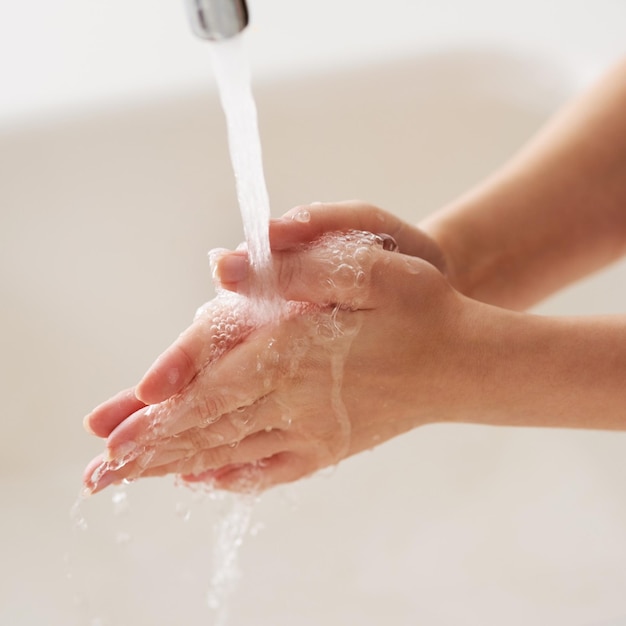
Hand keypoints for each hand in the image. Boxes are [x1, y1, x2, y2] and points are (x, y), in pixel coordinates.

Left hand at [83, 225, 468, 493]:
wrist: (466, 364)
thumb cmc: (421, 308)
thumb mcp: (369, 269)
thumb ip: (296, 267)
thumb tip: (224, 267)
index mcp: (299, 354)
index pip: (212, 390)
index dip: (160, 413)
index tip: (114, 436)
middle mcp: (299, 402)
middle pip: (210, 430)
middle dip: (151, 450)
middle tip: (101, 474)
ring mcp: (315, 432)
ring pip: (232, 453)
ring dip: (178, 465)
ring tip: (134, 480)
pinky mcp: (332, 447)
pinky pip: (272, 470)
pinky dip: (232, 477)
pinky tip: (205, 482)